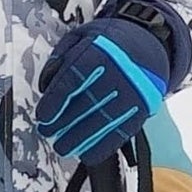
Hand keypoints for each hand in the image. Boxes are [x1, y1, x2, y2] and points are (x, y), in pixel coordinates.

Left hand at [33, 1, 183, 162]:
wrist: (149, 42)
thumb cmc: (108, 41)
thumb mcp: (80, 37)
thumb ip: (60, 59)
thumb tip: (46, 89)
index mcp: (100, 51)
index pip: (73, 79)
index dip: (56, 101)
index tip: (43, 116)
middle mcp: (119, 72)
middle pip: (87, 104)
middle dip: (63, 123)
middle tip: (47, 132)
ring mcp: (134, 92)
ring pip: (104, 121)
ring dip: (81, 139)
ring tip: (63, 147)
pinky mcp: (144, 107)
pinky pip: (123, 131)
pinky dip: (104, 146)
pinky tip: (88, 154)